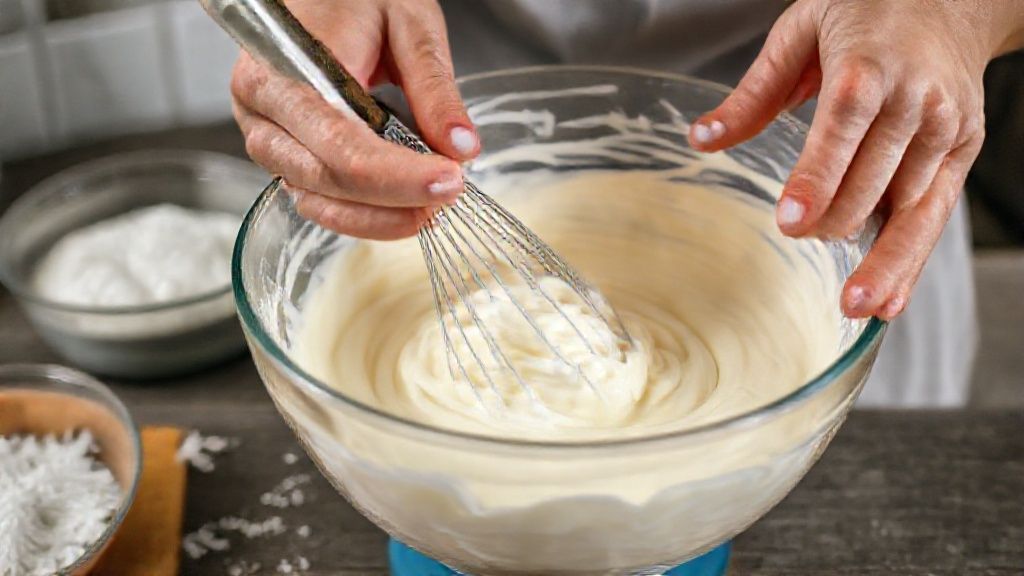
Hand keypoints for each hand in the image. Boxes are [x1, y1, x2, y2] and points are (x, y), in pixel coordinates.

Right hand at [231, 0, 479, 239]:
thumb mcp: (409, 23)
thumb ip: (434, 87)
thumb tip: (460, 147)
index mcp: (281, 69)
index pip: (340, 142)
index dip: (396, 174)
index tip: (448, 180)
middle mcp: (262, 111)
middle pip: (327, 178)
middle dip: (394, 199)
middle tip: (449, 194)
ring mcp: (269, 139)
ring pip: (320, 202)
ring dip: (381, 217)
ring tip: (432, 206)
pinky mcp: (285, 157)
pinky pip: (320, 202)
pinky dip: (364, 215)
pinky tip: (405, 208)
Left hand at [689, 0, 1023, 319]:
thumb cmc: (867, 10)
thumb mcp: (800, 32)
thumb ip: (753, 93)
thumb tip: (701, 138)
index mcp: (867, 67)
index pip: (841, 128)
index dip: (817, 178)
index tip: (791, 221)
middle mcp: (913, 101)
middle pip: (873, 179)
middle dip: (834, 219)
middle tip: (797, 239)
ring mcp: (944, 129)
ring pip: (911, 208)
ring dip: (880, 258)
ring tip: (851, 304)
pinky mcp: (962, 151)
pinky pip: (937, 216)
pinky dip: (913, 261)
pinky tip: (890, 300)